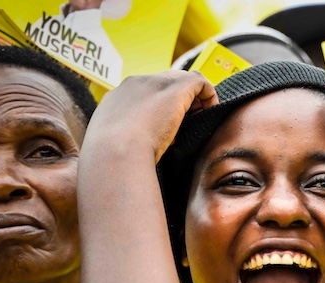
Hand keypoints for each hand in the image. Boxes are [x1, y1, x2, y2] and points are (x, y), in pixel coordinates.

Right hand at [85, 70, 217, 161]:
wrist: (116, 152)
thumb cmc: (115, 160)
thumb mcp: (115, 150)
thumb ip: (125, 145)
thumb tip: (138, 155)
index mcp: (117, 100)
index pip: (144, 95)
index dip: (160, 110)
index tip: (168, 131)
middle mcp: (135, 85)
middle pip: (164, 83)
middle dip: (178, 101)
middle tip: (187, 125)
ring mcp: (155, 83)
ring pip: (182, 80)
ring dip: (194, 99)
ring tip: (199, 121)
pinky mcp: (176, 88)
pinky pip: (199, 81)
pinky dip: (208, 94)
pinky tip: (210, 113)